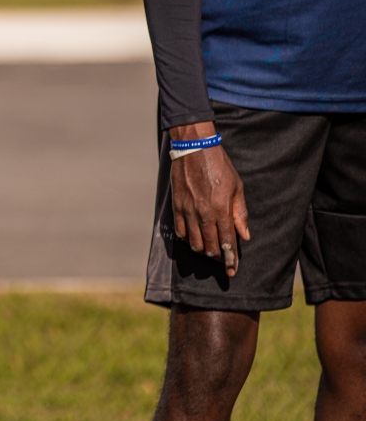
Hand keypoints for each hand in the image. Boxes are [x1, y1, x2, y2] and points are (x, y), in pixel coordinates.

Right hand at [170, 122, 250, 274]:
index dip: (231, 259)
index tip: (232, 271)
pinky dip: (188, 239)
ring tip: (210, 249)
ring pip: (194, 243)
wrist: (193, 149)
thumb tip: (244, 235)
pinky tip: (194, 237)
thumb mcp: (237, 188)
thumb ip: (240, 213)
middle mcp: (203, 213)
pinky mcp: (176, 206)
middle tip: (223, 260)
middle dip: (218, 258)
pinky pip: (181, 231)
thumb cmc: (219, 166)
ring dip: (203, 250)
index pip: (227, 242)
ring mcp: (187, 211)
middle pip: (210, 246)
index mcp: (220, 209)